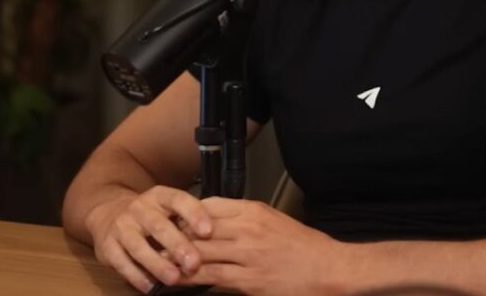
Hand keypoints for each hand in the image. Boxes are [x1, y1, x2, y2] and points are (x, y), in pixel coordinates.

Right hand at [86, 185, 214, 292]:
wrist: (107, 213)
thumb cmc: (151, 216)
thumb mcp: (168, 209)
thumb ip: (187, 222)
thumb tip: (216, 241)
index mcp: (159, 196)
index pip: (178, 199)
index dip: (194, 214)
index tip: (209, 231)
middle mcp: (139, 208)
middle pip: (158, 225)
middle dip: (177, 245)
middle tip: (194, 262)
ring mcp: (121, 226)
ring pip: (138, 246)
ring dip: (157, 263)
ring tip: (174, 278)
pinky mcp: (107, 246)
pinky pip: (121, 262)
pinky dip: (136, 276)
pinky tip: (150, 287)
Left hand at [173, 196, 345, 295]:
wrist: (331, 269)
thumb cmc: (306, 248)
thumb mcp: (275, 221)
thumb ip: (245, 220)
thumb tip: (217, 225)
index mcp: (254, 210)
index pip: (208, 205)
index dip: (185, 214)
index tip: (171, 221)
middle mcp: (248, 229)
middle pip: (198, 227)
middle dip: (173, 235)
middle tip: (154, 241)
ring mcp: (247, 254)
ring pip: (199, 252)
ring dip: (175, 257)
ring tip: (157, 262)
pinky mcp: (249, 280)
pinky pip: (210, 276)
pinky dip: (189, 278)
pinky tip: (176, 280)